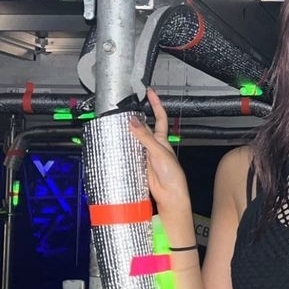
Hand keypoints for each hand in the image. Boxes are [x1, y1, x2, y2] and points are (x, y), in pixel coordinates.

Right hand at [128, 88, 190, 212]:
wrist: (169, 195)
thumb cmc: (172, 175)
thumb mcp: (158, 151)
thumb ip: (145, 137)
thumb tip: (133, 121)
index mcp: (162, 139)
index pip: (159, 116)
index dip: (155, 103)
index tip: (150, 92)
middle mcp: (153, 145)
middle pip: (142, 127)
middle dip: (134, 118)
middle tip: (124, 109)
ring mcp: (145, 155)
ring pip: (133, 140)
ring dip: (126, 134)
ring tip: (116, 125)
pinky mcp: (138, 165)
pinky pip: (128, 154)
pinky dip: (122, 149)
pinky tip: (116, 146)